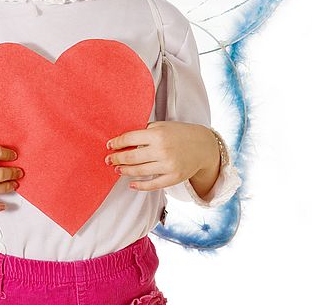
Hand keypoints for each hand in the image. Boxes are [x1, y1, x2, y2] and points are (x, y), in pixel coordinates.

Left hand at [105, 121, 219, 192]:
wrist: (203, 146)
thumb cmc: (179, 133)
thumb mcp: (162, 126)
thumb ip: (145, 131)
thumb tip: (123, 138)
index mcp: (157, 134)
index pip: (130, 138)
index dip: (117, 143)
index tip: (109, 146)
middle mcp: (162, 150)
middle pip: (132, 156)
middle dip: (117, 158)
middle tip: (108, 160)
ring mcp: (168, 165)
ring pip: (139, 171)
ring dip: (125, 171)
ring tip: (117, 169)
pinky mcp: (173, 178)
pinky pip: (152, 184)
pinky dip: (140, 186)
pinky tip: (131, 184)